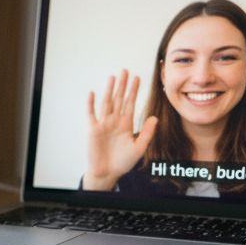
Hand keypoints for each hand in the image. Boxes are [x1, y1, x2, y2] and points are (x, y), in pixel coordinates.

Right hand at [84, 69, 157, 190]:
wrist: (108, 173)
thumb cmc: (123, 162)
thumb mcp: (139, 148)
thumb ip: (146, 133)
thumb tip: (154, 118)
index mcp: (126, 124)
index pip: (131, 103)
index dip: (134, 91)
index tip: (138, 78)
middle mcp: (115, 121)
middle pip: (119, 99)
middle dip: (122, 85)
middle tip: (125, 71)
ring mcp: (103, 125)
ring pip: (107, 103)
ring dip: (110, 90)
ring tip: (113, 77)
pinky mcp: (93, 130)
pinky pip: (91, 115)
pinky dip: (91, 104)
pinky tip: (93, 93)